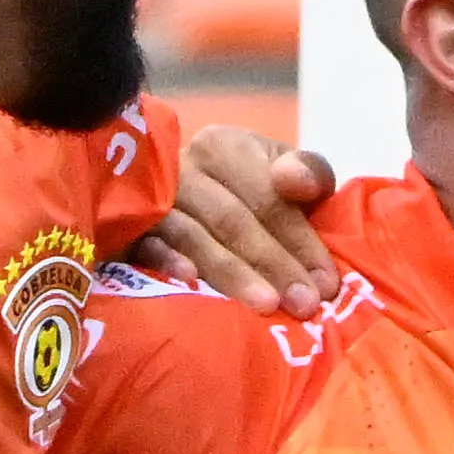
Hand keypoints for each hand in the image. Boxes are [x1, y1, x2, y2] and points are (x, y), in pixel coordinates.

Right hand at [134, 119, 334, 307]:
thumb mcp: (290, 176)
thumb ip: (309, 173)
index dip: (300, 240)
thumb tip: (294, 181)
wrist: (201, 200)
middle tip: (303, 305)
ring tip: (265, 307)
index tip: (326, 284)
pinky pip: (145, 246)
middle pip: (232, 219)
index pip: (267, 195)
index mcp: (224, 147)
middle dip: (272, 263)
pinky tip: (190, 282)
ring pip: (193, 237)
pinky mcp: (127, 231)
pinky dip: (167, 261)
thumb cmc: (255, 193)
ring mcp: (152, 200)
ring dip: (230, 273)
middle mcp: (184, 168)